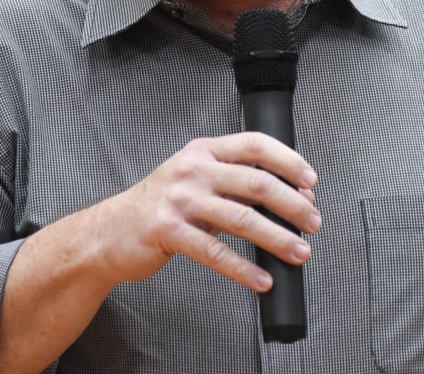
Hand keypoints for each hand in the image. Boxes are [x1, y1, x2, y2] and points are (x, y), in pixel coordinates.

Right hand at [89, 131, 320, 292]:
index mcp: (203, 151)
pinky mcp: (169, 232)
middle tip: (313, 223)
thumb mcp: (195, 181)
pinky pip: (216, 253)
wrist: (110, 231)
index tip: (311, 181)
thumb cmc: (160, 205)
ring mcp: (180, 200)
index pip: (255, 144)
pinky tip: (262, 279)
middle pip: (257, 182)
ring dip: (278, 238)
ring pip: (242, 218)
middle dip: (293, 205)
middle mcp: (193, 170)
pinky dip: (244, 269)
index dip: (289, 161)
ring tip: (299, 252)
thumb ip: (235, 184)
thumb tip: (289, 196)